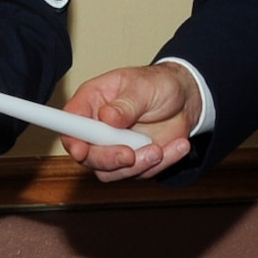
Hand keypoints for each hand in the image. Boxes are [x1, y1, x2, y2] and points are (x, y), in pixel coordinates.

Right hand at [58, 64, 203, 180]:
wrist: (186, 99)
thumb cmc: (159, 84)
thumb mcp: (144, 87)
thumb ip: (125, 104)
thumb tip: (107, 117)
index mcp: (92, 101)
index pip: (71, 123)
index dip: (71, 140)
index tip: (81, 151)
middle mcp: (98, 128)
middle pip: (88, 155)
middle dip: (109, 159)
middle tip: (130, 154)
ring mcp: (115, 146)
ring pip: (111, 171)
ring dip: (138, 164)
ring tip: (159, 149)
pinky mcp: (133, 161)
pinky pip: (139, 173)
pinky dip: (159, 164)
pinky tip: (176, 147)